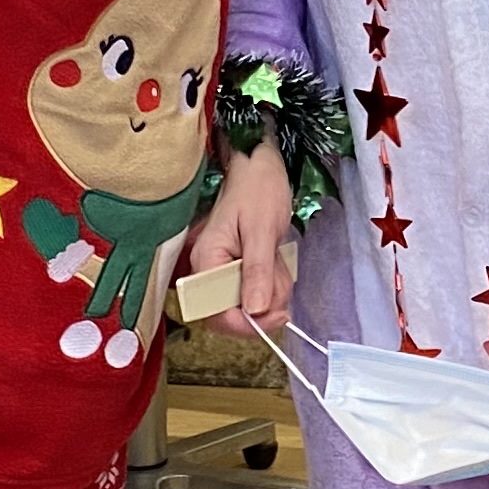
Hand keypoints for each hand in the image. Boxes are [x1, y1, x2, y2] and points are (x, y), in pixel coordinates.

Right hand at [185, 144, 296, 338]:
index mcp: (206, 260)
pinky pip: (254, 289)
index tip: (278, 316)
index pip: (215, 313)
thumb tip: (255, 310)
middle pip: (230, 314)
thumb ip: (257, 271)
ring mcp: (221, 270)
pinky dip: (272, 282)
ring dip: (272, 290)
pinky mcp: (236, 268)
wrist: (259, 165)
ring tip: (281, 262)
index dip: (245, 324)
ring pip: (247, 304)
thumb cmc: (258, 189)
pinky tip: (278, 260)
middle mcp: (207, 270)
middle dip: (263, 305)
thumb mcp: (262, 229)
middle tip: (283, 283)